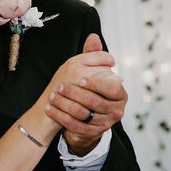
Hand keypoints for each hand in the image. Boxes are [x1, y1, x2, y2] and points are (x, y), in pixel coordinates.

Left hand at [44, 33, 125, 154]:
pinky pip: (75, 127)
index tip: (80, 78)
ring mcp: (106, 124)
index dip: (97, 83)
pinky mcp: (94, 134)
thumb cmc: (88, 88)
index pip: (112, 88)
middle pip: (95, 102)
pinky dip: (61, 117)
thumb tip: (93, 36)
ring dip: (65, 105)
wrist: (84, 114)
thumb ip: (94, 55)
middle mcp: (117, 110)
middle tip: (60, 86)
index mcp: (120, 94)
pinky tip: (50, 109)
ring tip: (52, 96)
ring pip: (84, 115)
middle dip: (75, 93)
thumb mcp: (91, 70)